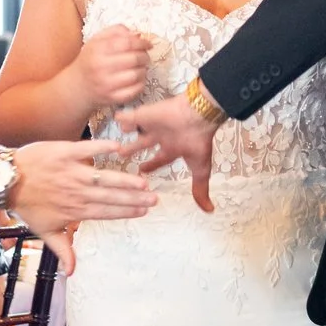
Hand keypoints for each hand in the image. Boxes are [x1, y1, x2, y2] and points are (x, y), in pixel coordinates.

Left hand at [11, 138, 154, 272]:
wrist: (5, 180)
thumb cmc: (26, 205)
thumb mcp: (43, 231)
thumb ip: (62, 249)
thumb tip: (72, 272)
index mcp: (74, 211)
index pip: (105, 212)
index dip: (126, 212)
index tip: (144, 212)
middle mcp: (76, 192)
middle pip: (110, 197)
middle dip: (133, 199)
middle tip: (154, 198)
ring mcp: (71, 172)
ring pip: (103, 177)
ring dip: (124, 180)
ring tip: (143, 182)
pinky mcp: (65, 152)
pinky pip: (87, 149)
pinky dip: (102, 148)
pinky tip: (119, 148)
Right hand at [68, 25, 150, 106]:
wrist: (77, 86)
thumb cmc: (90, 60)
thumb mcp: (97, 40)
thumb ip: (116, 31)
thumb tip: (137, 34)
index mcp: (98, 50)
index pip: (127, 43)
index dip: (141, 42)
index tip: (147, 44)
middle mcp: (101, 67)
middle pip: (134, 58)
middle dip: (144, 56)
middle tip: (144, 56)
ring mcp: (107, 84)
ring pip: (137, 75)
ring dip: (143, 69)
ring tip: (140, 67)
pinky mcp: (112, 98)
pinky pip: (136, 90)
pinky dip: (141, 83)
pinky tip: (137, 79)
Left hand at [117, 96, 218, 213]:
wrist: (196, 117)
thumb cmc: (198, 141)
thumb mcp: (200, 169)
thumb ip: (199, 189)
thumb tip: (209, 211)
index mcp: (174, 148)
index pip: (160, 158)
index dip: (151, 165)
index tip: (142, 169)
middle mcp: (163, 136)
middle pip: (145, 144)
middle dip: (134, 149)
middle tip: (121, 155)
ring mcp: (153, 125)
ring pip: (137, 128)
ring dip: (128, 131)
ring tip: (116, 136)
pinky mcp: (145, 114)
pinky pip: (130, 116)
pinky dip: (122, 119)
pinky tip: (116, 120)